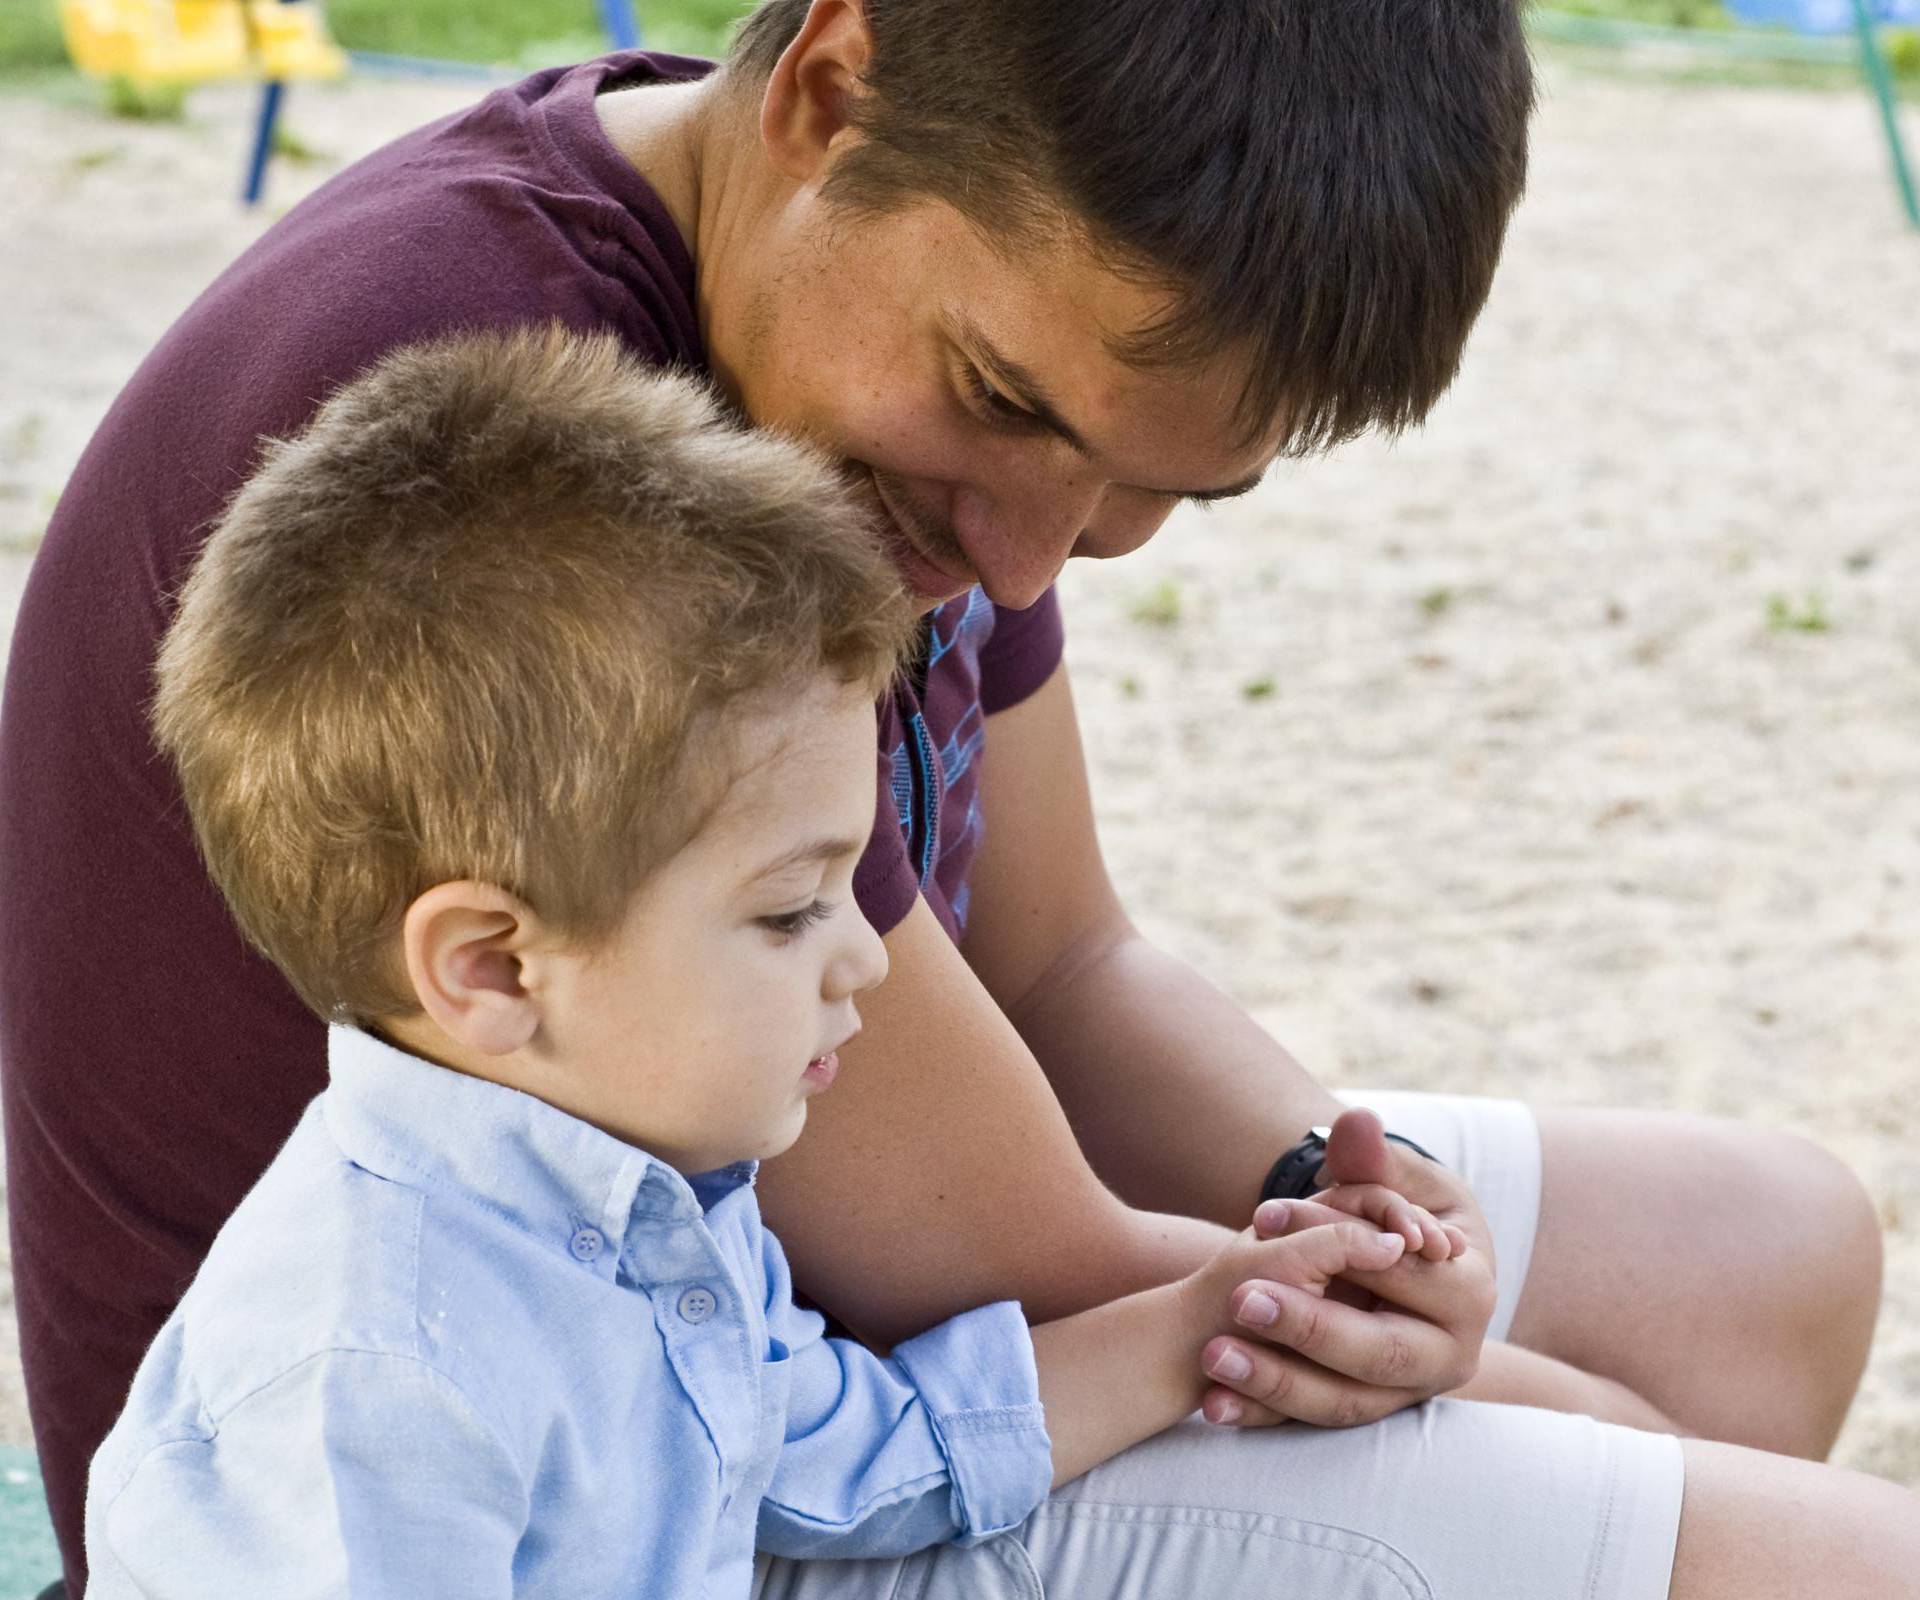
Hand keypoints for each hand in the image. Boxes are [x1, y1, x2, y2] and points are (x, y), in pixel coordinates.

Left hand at [1198, 1109, 1497, 1427]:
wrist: (1401, 1270)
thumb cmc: (1408, 1213)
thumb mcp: (1402, 1180)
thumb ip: (1375, 1158)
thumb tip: (1354, 1123)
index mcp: (1471, 1292)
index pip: (1404, 1273)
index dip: (1344, 1251)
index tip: (1266, 1226)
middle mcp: (1447, 1356)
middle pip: (1380, 1351)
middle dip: (1310, 1329)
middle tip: (1241, 1300)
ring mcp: (1404, 1394)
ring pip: (1342, 1402)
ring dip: (1275, 1385)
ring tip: (1214, 1357)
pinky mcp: (1363, 1412)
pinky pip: (1309, 1424)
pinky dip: (1260, 1416)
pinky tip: (1212, 1406)